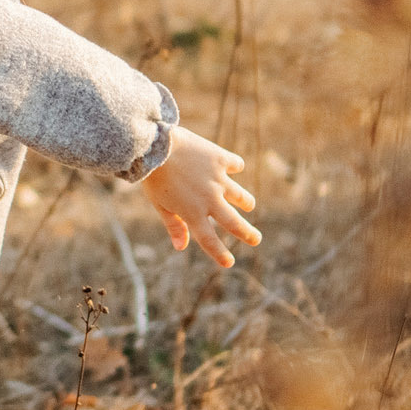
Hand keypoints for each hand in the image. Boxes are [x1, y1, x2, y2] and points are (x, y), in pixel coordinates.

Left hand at [139, 126, 259, 268]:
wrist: (156, 146)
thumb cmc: (153, 177)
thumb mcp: (160, 204)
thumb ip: (174, 225)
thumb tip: (181, 247)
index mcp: (192, 213)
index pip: (209, 240)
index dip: (220, 254)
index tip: (229, 263)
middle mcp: (209, 199)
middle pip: (234, 222)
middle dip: (247, 234)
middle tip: (257, 240)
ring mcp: (218, 180)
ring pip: (240, 196)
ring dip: (246, 202)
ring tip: (249, 205)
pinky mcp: (220, 160)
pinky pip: (235, 164)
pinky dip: (235, 166)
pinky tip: (234, 166)